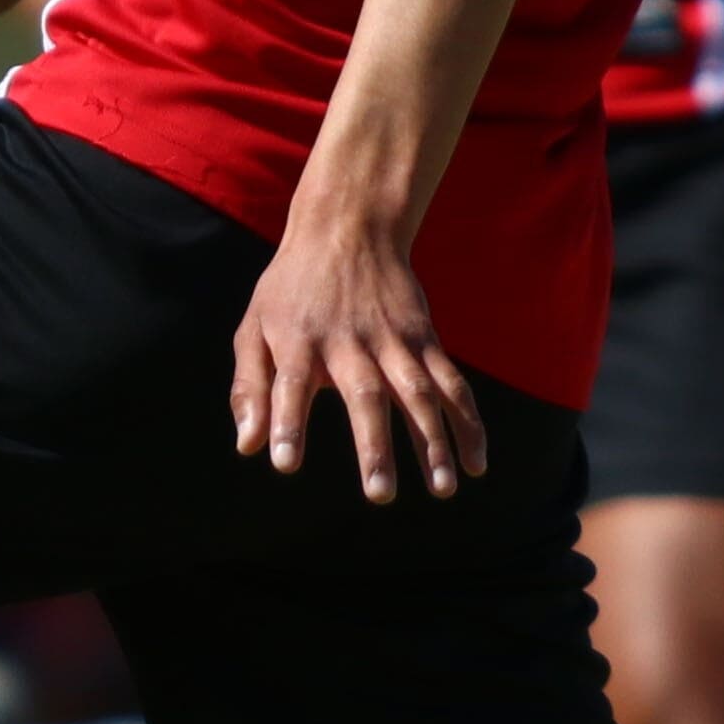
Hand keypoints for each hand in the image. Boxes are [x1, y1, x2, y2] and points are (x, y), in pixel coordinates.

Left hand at [229, 204, 480, 503]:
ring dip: (433, 443)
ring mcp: (393, 340)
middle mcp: (349, 342)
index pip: (290, 384)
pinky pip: (452, 385)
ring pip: (418, 394)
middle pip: (364, 396)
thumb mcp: (254, 327)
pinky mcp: (425, 339)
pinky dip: (467, 423)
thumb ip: (250, 388)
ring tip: (442, 489)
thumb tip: (248, 446)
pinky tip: (475, 463)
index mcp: (299, 340)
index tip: (285, 462)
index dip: (287, 422)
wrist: (349, 229)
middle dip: (373, 446)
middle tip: (379, 494)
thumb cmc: (291, 290)